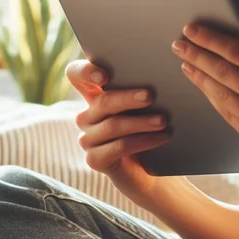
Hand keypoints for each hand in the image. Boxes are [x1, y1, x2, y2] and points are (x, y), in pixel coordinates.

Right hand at [65, 60, 175, 205]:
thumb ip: (142, 87)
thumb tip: (159, 71)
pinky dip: (142, 141)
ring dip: (140, 122)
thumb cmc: (150, 127)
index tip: (105, 76)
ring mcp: (88, 139)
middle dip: (127, 98)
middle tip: (150, 96)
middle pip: (101, 102)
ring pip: (112, 126)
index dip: (86, 72)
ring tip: (163, 121)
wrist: (152, 167)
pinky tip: (161, 138)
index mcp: (94, 94)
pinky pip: (118, 148)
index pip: (76, 74)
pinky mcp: (95, 160)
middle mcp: (86, 115)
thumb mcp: (146, 104)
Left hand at [171, 21, 238, 172]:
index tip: (192, 30)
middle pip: (224, 73)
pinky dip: (212, 99)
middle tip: (178, 45)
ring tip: (185, 64)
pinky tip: (202, 86)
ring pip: (221, 95)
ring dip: (199, 78)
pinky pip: (227, 115)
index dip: (211, 40)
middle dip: (197, 56)